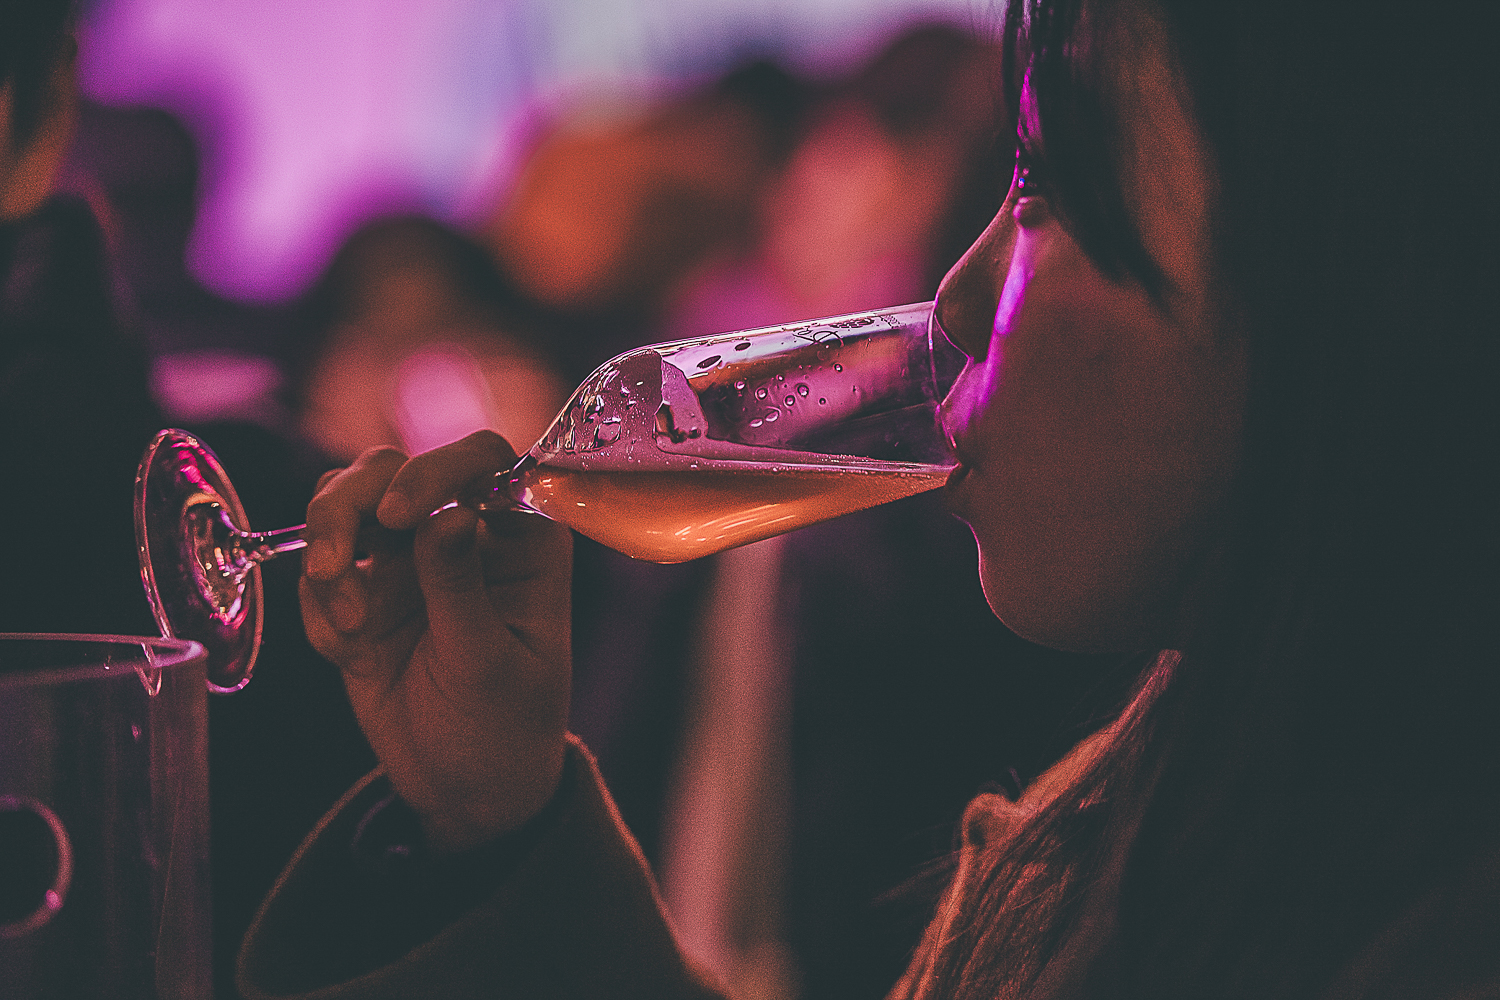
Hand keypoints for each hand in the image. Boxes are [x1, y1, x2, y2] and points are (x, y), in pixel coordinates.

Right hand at [299, 431, 572, 851]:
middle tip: (334, 568)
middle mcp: (464, 530)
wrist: (464, 789)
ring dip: (328, 552)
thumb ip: (460, 589)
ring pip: (344, 502)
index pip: (483, 460)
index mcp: (522, 536)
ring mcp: (408, 557)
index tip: (397, 515)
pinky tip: (350, 657)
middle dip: (350, 508)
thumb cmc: (502, 726)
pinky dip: (320, 609)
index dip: (436, 470)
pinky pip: (318, 570)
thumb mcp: (486, 665)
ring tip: (348, 626)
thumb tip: (447, 516)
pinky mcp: (364, 588)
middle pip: (393, 469)